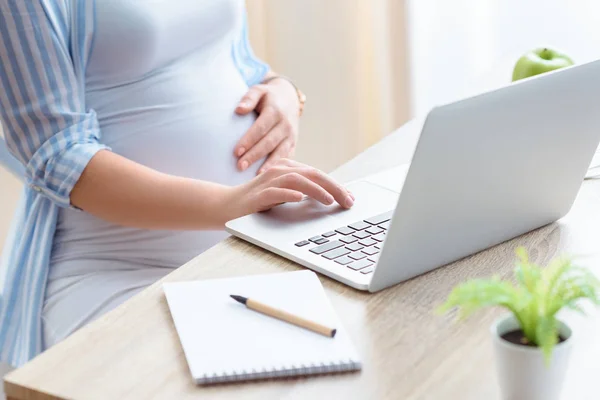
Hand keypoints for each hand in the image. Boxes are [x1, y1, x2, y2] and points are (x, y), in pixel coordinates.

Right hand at [227, 159, 354, 216]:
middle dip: (334, 187)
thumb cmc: (258, 202)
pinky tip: (299, 198)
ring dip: (316, 189)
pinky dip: (288, 194)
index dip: (336, 185)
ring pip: (297, 180)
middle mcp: (279, 171)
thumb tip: (331, 199)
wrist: (226, 206)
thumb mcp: (284, 195)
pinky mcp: (257, 195)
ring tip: (331, 200)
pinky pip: (275, 192)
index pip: (318, 175)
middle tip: (348, 201)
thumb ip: (302, 192)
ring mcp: (268, 182)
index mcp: (288, 168)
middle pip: (312, 174)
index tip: (351, 198)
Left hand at [234, 78, 299, 173]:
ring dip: (267, 166)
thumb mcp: (259, 90)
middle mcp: (286, 125)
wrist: (289, 99)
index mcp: (275, 111)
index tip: (236, 151)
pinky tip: (270, 178)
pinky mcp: (294, 144)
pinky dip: (279, 168)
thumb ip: (249, 98)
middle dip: (254, 156)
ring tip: (255, 177)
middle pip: (269, 143)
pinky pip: (287, 158)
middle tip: (239, 166)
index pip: (260, 128)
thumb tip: (239, 110)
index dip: (249, 140)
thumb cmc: (267, 97)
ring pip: (280, 153)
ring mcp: (291, 136)